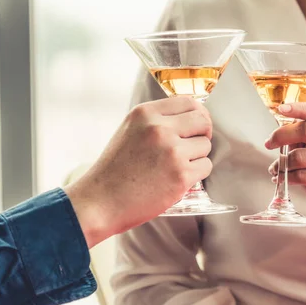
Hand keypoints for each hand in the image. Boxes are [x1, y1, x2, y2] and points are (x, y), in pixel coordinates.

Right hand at [65, 97, 212, 246]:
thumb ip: (157, 120)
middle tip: (192, 147)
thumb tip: (190, 117)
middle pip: (203, 121)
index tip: (195, 126)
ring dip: (196, 157)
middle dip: (202, 133)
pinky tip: (176, 179)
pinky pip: (205, 167)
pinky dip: (196, 174)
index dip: (197, 114)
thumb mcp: (129, 130)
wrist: (100, 202)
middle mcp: (159, 128)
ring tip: (174, 167)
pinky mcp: (181, 175)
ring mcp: (172, 151)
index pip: (188, 102)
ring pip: (205, 146)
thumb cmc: (115, 170)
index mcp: (145, 113)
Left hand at [265, 102, 305, 222]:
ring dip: (281, 163)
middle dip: (281, 136)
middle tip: (268, 144)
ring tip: (276, 168)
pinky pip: (301, 176)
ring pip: (300, 156)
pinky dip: (286, 177)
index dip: (298, 107)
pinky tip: (281, 179)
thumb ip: (299, 138)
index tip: (280, 108)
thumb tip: (275, 132)